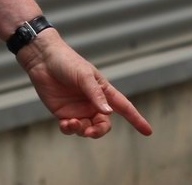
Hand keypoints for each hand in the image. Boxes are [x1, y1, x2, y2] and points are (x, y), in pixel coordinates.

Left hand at [17, 30, 152, 138]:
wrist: (42, 59)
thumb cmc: (66, 61)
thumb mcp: (84, 76)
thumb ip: (95, 94)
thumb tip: (108, 113)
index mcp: (103, 90)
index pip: (124, 107)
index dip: (136, 119)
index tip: (148, 131)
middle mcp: (92, 102)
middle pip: (103, 124)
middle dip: (99, 131)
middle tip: (90, 130)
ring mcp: (78, 109)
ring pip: (87, 129)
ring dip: (81, 130)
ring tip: (71, 123)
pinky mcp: (63, 113)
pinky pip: (71, 128)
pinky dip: (69, 129)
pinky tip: (65, 123)